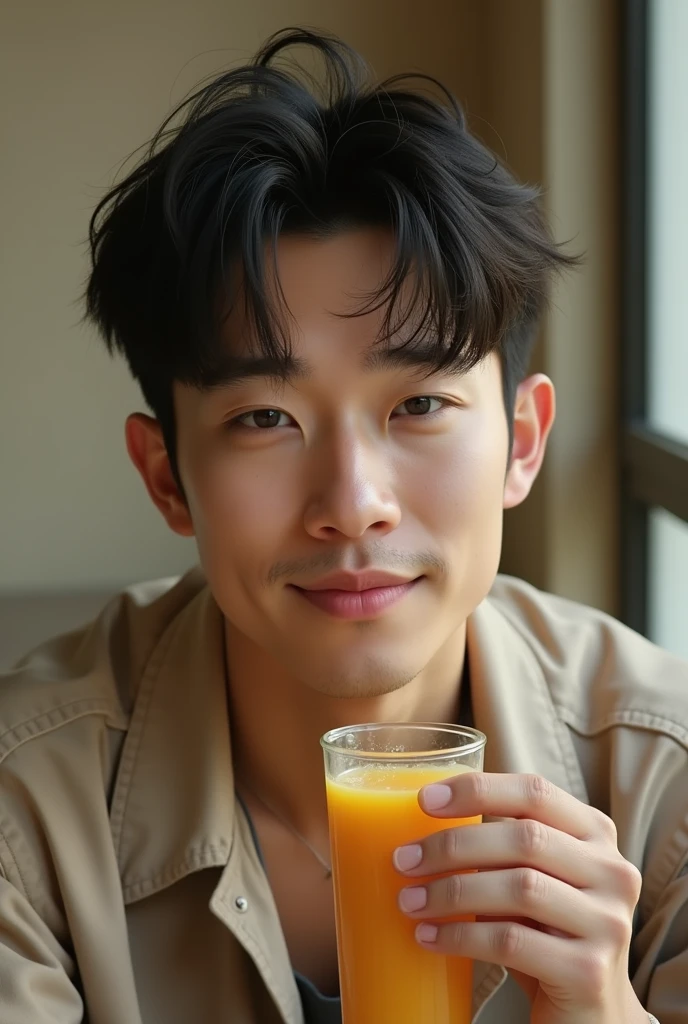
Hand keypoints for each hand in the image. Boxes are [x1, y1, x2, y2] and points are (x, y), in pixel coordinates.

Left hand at [393, 772, 648, 1023]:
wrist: (591, 1013)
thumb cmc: (546, 932)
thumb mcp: (533, 878)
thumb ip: (501, 848)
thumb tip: (420, 829)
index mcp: (595, 833)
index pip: (535, 792)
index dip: (478, 789)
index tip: (425, 799)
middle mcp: (612, 871)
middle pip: (524, 838)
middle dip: (453, 845)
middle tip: (404, 859)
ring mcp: (607, 922)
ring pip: (519, 888)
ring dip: (452, 892)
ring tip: (410, 900)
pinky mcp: (589, 972)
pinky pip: (512, 942)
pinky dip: (461, 937)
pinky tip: (429, 938)